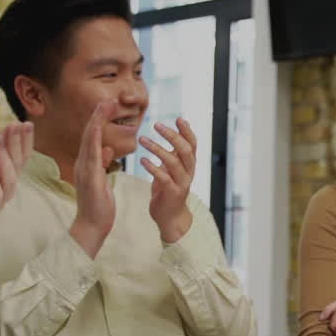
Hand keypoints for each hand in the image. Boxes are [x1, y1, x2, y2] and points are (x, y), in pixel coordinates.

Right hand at [69, 101, 117, 257]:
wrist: (91, 226)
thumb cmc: (98, 205)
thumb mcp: (102, 180)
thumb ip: (102, 163)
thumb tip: (106, 148)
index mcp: (88, 164)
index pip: (93, 137)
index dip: (100, 120)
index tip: (109, 105)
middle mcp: (83, 164)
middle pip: (89, 135)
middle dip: (97, 116)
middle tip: (108, 99)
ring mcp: (84, 172)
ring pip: (88, 143)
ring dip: (96, 124)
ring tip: (103, 108)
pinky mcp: (89, 181)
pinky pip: (91, 159)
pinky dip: (93, 145)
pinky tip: (98, 134)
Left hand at [140, 117, 195, 242]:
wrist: (170, 217)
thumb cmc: (168, 190)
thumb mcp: (173, 169)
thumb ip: (174, 153)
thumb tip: (174, 131)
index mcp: (189, 165)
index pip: (193, 144)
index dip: (187, 131)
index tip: (178, 118)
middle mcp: (189, 172)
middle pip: (185, 150)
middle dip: (172, 136)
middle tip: (157, 124)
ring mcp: (181, 183)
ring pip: (173, 162)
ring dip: (157, 149)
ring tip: (142, 139)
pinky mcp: (172, 193)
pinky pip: (163, 178)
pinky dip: (152, 167)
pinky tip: (142, 160)